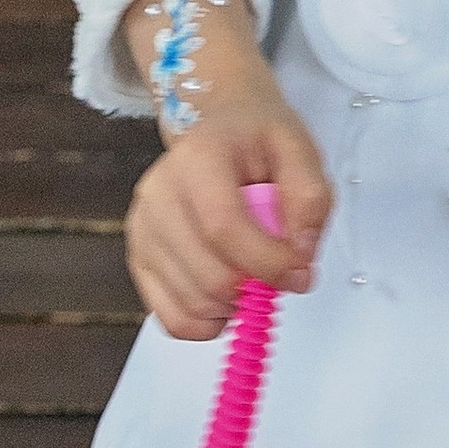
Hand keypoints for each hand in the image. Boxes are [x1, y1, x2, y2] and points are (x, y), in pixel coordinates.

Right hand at [124, 62, 332, 338]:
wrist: (218, 125)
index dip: (267, 261)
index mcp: (198, 157)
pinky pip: (168, 317)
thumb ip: (310, 199)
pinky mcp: (138, 257)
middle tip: (281, 275)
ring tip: (253, 277)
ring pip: (191, 301)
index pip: (223, 225)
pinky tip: (226, 302)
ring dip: (234, 306)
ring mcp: (142, 228)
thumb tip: (300, 258)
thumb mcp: (300, 150)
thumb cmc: (258, 139)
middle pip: (208, 273)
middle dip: (256, 288)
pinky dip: (205, 323)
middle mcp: (159, 192)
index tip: (301, 272)